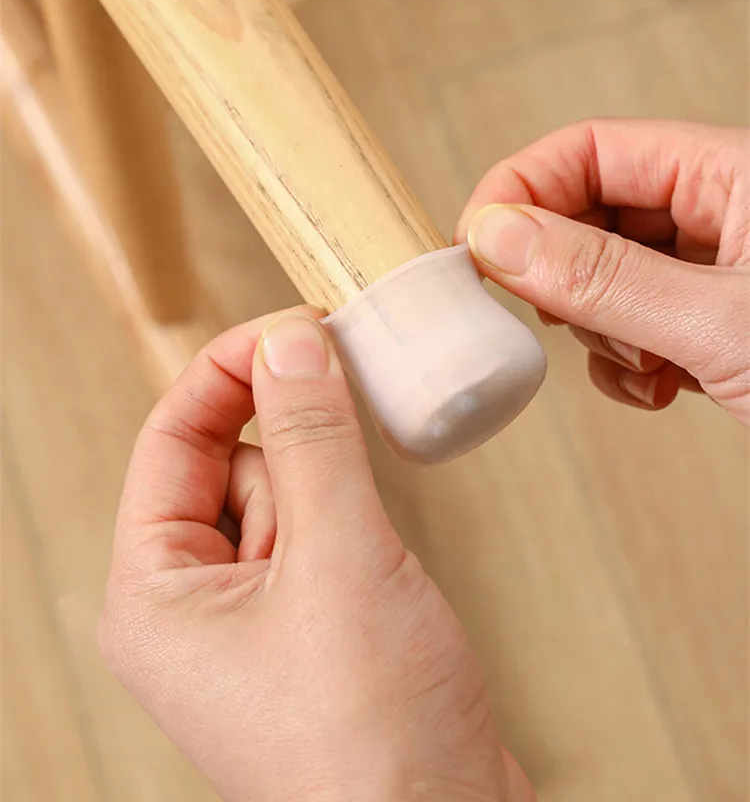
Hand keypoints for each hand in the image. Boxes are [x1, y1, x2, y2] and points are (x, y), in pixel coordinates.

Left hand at [100, 309, 532, 801]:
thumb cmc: (373, 742)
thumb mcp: (340, 561)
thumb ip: (313, 440)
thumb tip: (288, 344)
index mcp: (156, 594)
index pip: (171, 438)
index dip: (228, 370)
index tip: (292, 327)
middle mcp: (190, 606)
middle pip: (226, 458)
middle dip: (287, 421)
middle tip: (346, 377)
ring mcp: (250, 618)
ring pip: (280, 489)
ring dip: (327, 470)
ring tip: (371, 510)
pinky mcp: (306, 625)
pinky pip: (314, 531)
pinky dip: (347, 507)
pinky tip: (380, 534)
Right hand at [456, 120, 748, 421]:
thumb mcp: (719, 322)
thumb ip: (605, 278)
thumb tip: (498, 237)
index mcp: (732, 172)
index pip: (593, 149)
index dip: (523, 188)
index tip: (474, 246)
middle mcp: (721, 211)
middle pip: (591, 214)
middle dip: (566, 278)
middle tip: (556, 318)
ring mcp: (716, 270)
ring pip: (605, 278)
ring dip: (602, 331)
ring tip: (648, 364)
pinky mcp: (712, 324)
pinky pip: (634, 325)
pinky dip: (628, 364)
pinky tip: (663, 389)